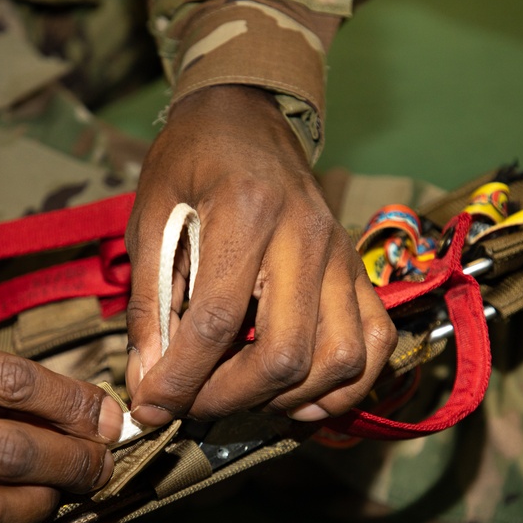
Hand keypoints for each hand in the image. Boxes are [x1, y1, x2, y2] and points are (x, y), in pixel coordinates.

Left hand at [125, 85, 395, 425]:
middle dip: (231, 398)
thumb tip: (148, 381)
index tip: (153, 407)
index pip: (218, 322)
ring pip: (338, 360)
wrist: (247, 115)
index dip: (181, 379)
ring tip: (245, 394)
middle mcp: (306, 238)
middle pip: (286, 354)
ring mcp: (342, 257)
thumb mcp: (151, 220)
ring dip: (288, 398)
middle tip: (193, 404)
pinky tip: (303, 392)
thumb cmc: (191, 162)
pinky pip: (374, 345)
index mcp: (246, 214)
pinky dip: (345, 384)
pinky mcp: (359, 271)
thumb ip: (149, 303)